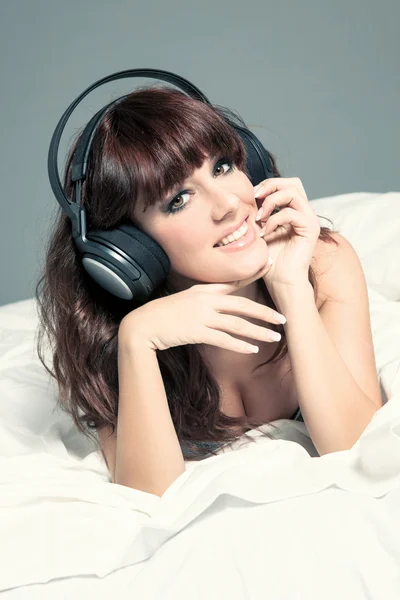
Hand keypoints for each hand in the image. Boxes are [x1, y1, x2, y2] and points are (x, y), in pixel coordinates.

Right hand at [119, 263, 285, 352]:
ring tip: (274, 338)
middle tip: (282, 318)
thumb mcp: (185, 300)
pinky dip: (240, 345)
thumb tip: (220, 306)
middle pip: (243, 305)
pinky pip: (224, 339)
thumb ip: (204, 301)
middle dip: (265, 313)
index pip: (234, 282)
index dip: (253, 273)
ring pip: (238, 324)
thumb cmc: (163, 314)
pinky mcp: (197, 332)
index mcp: (204, 290)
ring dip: (258, 332)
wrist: (143, 325)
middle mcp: (206, 300)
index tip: (270, 265)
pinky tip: (252, 349)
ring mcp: (202, 316)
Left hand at [254, 177, 319, 287]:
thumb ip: (261, 213)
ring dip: (271, 201)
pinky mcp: (310, 229)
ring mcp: (310, 220)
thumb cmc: (271, 260)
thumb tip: (251, 196)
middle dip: (271, 186)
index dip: (269, 185)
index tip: (252, 196)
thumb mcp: (262, 230)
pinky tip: (265, 233)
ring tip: (259, 217)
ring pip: (293, 193)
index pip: (287, 185)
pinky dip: (274, 220)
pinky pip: (291, 213)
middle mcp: (305, 213)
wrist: (281, 281)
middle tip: (255, 197)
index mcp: (295, 212)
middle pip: (294, 183)